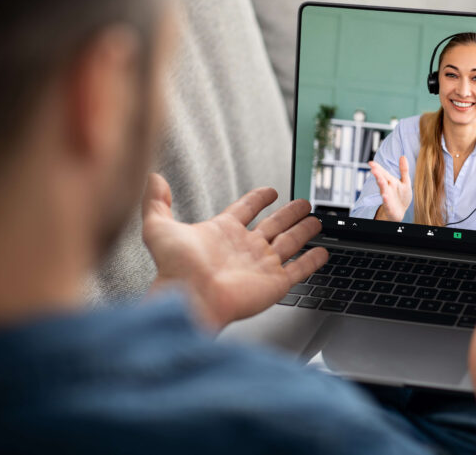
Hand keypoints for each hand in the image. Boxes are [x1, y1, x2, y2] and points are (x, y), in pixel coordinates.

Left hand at [141, 173, 327, 327]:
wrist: (188, 298)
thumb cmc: (173, 268)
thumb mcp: (158, 226)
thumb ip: (156, 201)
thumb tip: (153, 178)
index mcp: (224, 231)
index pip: (246, 209)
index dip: (258, 199)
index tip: (270, 191)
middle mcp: (245, 247)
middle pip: (275, 224)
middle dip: (290, 213)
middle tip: (304, 204)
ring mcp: (261, 265)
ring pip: (290, 242)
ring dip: (304, 231)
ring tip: (317, 221)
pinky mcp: (275, 283)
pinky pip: (299, 269)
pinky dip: (312, 261)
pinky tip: (322, 252)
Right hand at [369, 156, 411, 221]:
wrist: (400, 212)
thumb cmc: (401, 196)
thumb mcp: (405, 182)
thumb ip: (403, 170)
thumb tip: (402, 156)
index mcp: (390, 181)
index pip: (383, 173)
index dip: (378, 167)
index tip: (371, 162)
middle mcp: (387, 188)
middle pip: (382, 180)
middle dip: (378, 174)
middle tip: (373, 168)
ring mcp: (387, 197)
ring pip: (383, 190)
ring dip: (380, 184)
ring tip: (378, 178)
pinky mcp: (389, 206)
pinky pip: (387, 203)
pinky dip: (385, 199)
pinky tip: (384, 196)